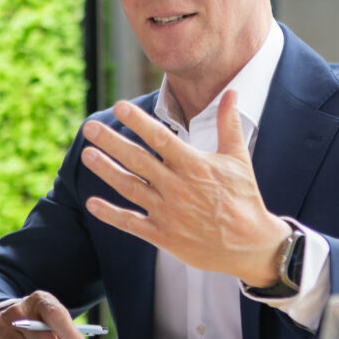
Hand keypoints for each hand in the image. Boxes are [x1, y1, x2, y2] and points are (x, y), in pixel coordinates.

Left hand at [79, 91, 289, 287]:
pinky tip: (92, 203)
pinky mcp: (164, 236)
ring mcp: (169, 212)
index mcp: (194, 166)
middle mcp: (178, 187)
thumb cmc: (243, 198)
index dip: (139, 121)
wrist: (251, 246)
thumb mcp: (238, 158)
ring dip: (107, 171)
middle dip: (111, 142)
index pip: (161, 138)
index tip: (119, 106)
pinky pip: (131, 223)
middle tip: (88, 128)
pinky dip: (111, 214)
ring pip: (130, 188)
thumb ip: (228, 124)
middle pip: (138, 160)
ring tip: (86, 155)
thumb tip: (231, 92)